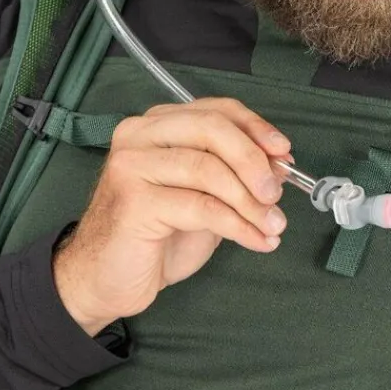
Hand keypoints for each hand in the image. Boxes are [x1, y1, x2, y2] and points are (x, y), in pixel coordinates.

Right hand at [53, 97, 294, 335]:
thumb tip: (280, 165)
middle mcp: (140, 136)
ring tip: (273, 225)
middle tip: (277, 193)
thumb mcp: (204, 197)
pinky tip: (257, 240)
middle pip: (212, 130)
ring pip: (209, 169)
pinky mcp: (134, 201)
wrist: (105, 279)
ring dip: (251, 201)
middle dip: (254, 161)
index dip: (257, 129)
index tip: (285, 153)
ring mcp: (132, 166)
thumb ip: (234, 176)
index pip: (217, 110)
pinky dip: (239, 225)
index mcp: (157, 125)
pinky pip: (202, 207)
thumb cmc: (154, 237)